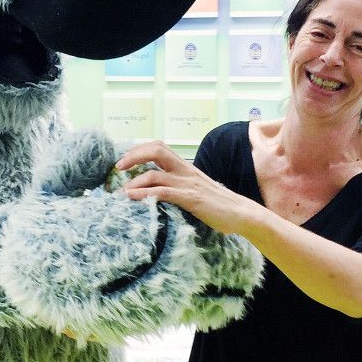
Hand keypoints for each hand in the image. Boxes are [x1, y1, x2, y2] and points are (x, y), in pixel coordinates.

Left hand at [116, 141, 257, 236]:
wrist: (242, 214)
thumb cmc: (218, 204)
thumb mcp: (195, 189)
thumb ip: (179, 185)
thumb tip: (158, 190)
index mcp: (186, 167)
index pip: (160, 147)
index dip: (140, 150)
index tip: (125, 160)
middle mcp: (185, 171)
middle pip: (156, 150)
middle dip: (134, 156)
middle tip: (118, 167)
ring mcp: (188, 184)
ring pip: (155, 173)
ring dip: (135, 181)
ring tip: (122, 191)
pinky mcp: (191, 199)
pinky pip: (164, 192)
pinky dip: (145, 194)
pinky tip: (133, 198)